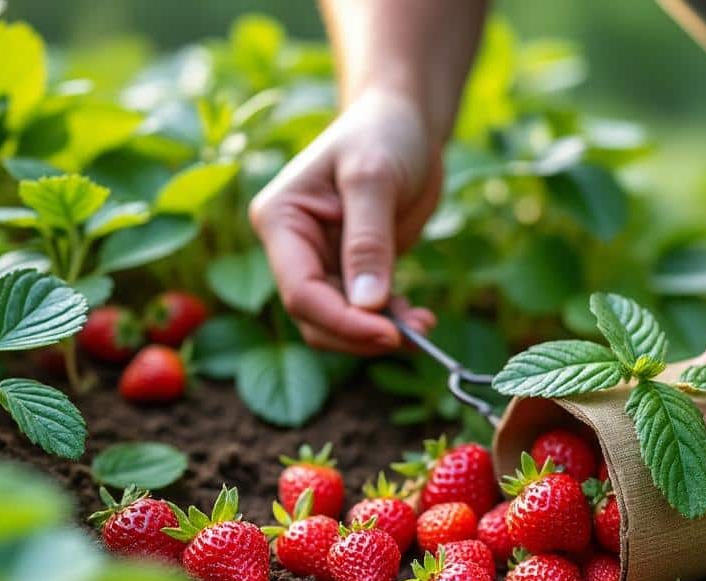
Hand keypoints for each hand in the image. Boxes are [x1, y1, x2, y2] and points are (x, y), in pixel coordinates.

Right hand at [248, 90, 438, 353]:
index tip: (390, 333)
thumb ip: (368, 242)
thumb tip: (368, 305)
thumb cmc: (383, 134)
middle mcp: (292, 246)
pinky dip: (389, 321)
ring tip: (424, 325)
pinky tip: (418, 317)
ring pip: (338, 322)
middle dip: (361, 333)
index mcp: (280, 220)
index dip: (343, 321)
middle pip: (315, 316)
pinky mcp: (350, 269)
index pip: (300, 290)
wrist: (404, 121)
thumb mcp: (374, 179)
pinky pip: (363, 312)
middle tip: (416, 335)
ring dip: (379, 332)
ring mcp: (319, 260)